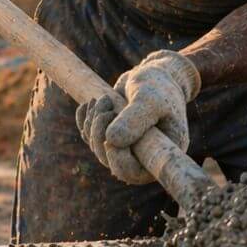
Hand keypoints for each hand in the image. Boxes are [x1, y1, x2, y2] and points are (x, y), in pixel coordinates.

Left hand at [74, 50, 199, 183]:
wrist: (154, 73)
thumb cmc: (158, 85)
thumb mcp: (150, 99)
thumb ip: (135, 118)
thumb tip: (110, 141)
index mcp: (161, 151)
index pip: (136, 173)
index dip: (119, 162)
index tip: (110, 142)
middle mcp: (144, 154)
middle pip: (112, 162)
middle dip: (100, 135)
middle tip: (105, 108)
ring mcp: (127, 147)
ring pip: (98, 149)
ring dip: (93, 124)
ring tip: (103, 99)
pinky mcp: (112, 136)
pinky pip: (90, 137)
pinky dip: (85, 121)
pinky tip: (87, 105)